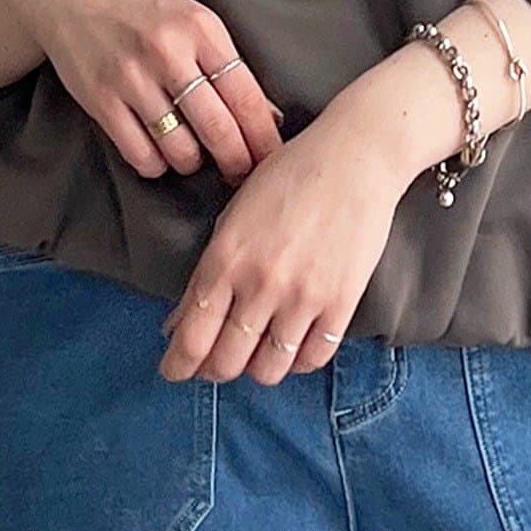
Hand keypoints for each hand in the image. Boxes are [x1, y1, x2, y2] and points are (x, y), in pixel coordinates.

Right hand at [6, 0, 283, 182]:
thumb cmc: (142, 11)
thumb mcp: (192, 21)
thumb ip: (225, 64)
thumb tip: (268, 116)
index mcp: (200, 29)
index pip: (246, 96)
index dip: (264, 137)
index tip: (274, 161)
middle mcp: (168, 52)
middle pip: (218, 129)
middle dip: (237, 162)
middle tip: (241, 174)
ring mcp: (131, 77)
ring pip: (180, 149)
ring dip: (192, 163)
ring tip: (192, 155)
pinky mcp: (101, 100)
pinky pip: (141, 155)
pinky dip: (157, 164)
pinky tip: (158, 153)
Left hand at [157, 105, 409, 385]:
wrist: (355, 159)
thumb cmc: (288, 178)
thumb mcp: (234, 218)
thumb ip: (207, 274)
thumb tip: (178, 325)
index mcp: (225, 259)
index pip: (192, 337)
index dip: (178, 365)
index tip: (174, 371)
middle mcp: (260, 285)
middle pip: (227, 362)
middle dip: (214, 370)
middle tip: (215, 364)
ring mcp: (303, 297)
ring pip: (269, 369)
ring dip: (256, 369)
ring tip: (256, 354)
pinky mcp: (341, 303)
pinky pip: (313, 358)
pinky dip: (297, 362)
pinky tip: (292, 347)